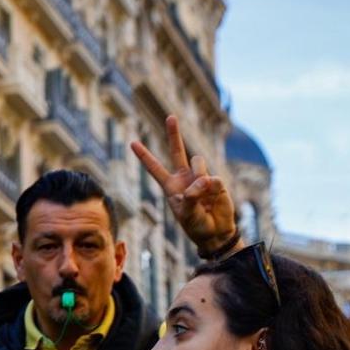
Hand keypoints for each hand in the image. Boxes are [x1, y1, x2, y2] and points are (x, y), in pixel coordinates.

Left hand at [131, 114, 236, 255]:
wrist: (216, 233)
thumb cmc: (197, 226)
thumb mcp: (187, 215)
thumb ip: (191, 197)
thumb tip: (202, 180)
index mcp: (171, 186)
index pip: (154, 168)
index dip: (144, 155)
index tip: (132, 142)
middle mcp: (184, 178)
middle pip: (177, 151)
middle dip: (174, 134)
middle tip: (170, 117)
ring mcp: (200, 177)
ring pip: (197, 161)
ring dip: (197, 175)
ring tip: (201, 195)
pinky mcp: (216, 181)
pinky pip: (212, 177)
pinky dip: (211, 187)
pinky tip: (212, 199)